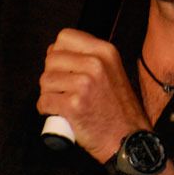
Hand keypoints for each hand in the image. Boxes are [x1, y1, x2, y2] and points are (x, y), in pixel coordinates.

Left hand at [37, 28, 150, 161]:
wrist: (129, 138)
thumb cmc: (119, 108)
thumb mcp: (112, 71)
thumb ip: (90, 58)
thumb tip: (57, 50)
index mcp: (105, 51)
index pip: (65, 36)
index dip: (59, 52)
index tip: (64, 68)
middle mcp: (96, 64)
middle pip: (51, 58)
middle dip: (52, 75)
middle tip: (63, 89)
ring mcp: (85, 84)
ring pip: (45, 80)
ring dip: (48, 93)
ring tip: (62, 102)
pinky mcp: (74, 105)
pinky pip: (44, 101)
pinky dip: (46, 109)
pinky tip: (59, 113)